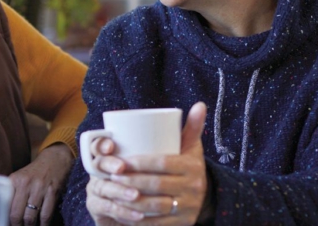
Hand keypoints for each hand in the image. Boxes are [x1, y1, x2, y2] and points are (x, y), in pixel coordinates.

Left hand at [8, 143, 73, 225]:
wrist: (54, 160)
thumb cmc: (34, 173)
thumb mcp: (20, 178)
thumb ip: (12, 192)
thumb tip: (4, 212)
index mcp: (14, 180)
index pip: (5, 205)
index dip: (5, 219)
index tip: (6, 223)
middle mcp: (25, 184)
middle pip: (17, 214)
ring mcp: (40, 188)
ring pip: (31, 217)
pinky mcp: (53, 192)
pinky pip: (46, 215)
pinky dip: (43, 224)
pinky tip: (41, 225)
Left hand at [86, 102, 208, 224]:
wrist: (206, 196)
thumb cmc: (189, 165)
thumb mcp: (192, 146)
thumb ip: (192, 126)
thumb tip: (199, 104)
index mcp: (193, 166)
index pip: (162, 163)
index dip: (139, 163)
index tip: (121, 161)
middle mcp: (193, 188)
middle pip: (156, 184)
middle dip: (130, 180)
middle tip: (111, 176)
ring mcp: (188, 208)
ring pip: (155, 206)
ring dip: (130, 201)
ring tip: (112, 192)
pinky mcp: (182, 223)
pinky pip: (157, 223)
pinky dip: (138, 220)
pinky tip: (122, 213)